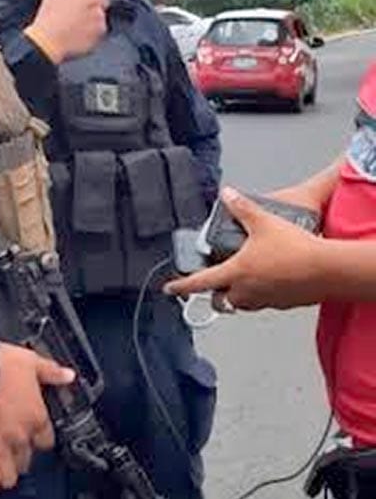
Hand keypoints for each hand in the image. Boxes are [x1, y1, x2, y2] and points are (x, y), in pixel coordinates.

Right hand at [0, 342, 74, 494]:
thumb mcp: (30, 361)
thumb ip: (50, 372)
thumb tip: (68, 376)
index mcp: (36, 415)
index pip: (46, 442)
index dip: (37, 440)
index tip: (30, 437)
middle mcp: (21, 435)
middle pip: (27, 460)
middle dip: (20, 457)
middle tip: (10, 451)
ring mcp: (0, 445)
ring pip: (10, 476)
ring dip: (6, 474)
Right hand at [24, 0, 129, 63]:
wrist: (48, 43)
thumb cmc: (48, 18)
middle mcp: (94, 2)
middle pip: (103, 2)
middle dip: (95, 7)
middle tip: (77, 15)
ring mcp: (99, 18)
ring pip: (100, 19)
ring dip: (92, 22)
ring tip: (74, 28)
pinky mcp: (100, 34)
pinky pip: (99, 33)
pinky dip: (92, 35)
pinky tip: (78, 37)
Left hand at [163, 187, 327, 310]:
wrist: (328, 269)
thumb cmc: (295, 248)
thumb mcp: (263, 221)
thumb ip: (242, 207)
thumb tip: (227, 194)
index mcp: (236, 272)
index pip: (200, 282)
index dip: (181, 285)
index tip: (169, 288)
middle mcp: (247, 291)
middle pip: (222, 300)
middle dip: (216, 294)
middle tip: (214, 283)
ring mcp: (265, 300)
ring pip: (243, 304)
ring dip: (238, 294)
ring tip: (242, 278)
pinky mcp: (284, 304)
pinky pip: (265, 302)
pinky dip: (261, 294)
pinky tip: (270, 278)